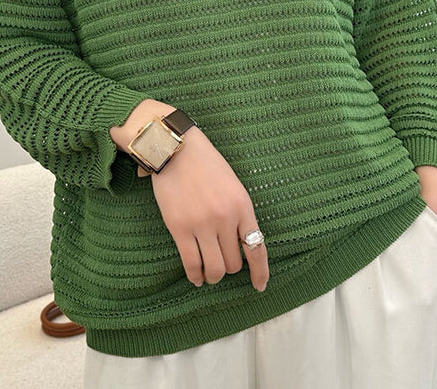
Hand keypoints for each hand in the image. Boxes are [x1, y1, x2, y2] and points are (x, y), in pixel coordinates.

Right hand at [150, 126, 269, 291]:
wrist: (176, 149)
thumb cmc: (205, 163)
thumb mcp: (232, 185)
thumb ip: (238, 212)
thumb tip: (241, 243)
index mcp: (242, 205)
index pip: (257, 248)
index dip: (260, 272)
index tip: (259, 286)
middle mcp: (225, 218)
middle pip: (234, 263)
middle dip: (229, 268)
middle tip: (222, 263)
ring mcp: (202, 224)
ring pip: (214, 268)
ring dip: (213, 276)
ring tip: (209, 275)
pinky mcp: (180, 228)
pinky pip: (191, 263)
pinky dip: (195, 276)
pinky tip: (195, 278)